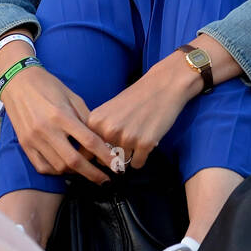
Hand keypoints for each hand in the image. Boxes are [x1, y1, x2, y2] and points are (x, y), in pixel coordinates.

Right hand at [0, 65, 112, 184]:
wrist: (17, 82)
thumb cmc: (48, 86)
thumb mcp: (72, 96)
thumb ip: (86, 118)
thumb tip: (102, 138)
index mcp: (61, 116)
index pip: (89, 141)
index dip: (105, 156)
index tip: (116, 165)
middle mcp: (47, 130)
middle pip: (74, 161)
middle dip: (93, 174)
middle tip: (106, 180)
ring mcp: (33, 140)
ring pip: (59, 167)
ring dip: (75, 172)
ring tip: (85, 169)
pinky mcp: (24, 145)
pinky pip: (42, 167)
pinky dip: (57, 171)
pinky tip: (66, 168)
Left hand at [86, 54, 198, 169]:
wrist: (162, 86)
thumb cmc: (135, 99)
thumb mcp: (108, 111)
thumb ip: (98, 131)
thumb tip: (91, 159)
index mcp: (95, 121)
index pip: (88, 152)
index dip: (96, 156)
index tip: (105, 153)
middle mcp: (108, 130)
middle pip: (105, 161)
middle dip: (115, 157)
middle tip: (126, 141)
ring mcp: (126, 138)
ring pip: (122, 163)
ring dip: (130, 155)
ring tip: (137, 137)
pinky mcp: (144, 143)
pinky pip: (137, 164)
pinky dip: (142, 157)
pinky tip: (145, 141)